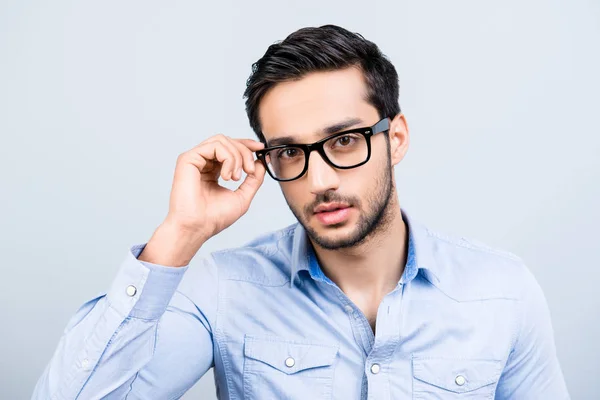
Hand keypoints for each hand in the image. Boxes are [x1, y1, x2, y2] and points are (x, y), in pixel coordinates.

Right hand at [139, 135, 265, 265]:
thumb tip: (262, 161)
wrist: (198, 227)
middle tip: (250, 171)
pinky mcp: (188, 158)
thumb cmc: (215, 218)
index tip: (261, 149)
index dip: (247, 145)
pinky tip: (227, 176)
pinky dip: (227, 157)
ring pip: (222, 140)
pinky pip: (215, 145)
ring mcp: (195, 159)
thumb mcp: (243, 196)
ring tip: (236, 178)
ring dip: (237, 156)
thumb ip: (253, 179)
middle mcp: (203, 162)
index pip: (230, 148)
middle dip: (245, 152)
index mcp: (213, 170)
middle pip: (228, 141)